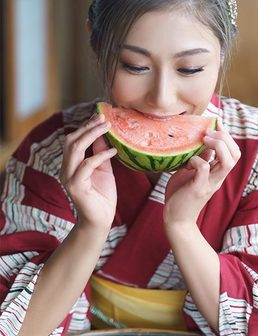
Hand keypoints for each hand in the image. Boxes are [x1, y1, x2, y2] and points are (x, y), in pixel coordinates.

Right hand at [60, 114, 116, 229]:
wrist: (101, 220)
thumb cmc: (102, 194)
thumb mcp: (103, 168)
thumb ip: (100, 152)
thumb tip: (102, 133)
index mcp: (70, 164)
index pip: (73, 140)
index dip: (85, 126)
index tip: (100, 115)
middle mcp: (66, 169)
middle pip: (71, 141)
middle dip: (88, 127)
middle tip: (104, 118)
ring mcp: (68, 177)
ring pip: (75, 149)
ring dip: (92, 135)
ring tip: (107, 128)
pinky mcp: (76, 186)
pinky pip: (87, 165)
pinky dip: (101, 155)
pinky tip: (113, 151)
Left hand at [164, 119, 239, 225]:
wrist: (176, 219)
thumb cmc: (182, 195)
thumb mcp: (191, 173)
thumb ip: (200, 161)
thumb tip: (203, 146)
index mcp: (217, 173)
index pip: (234, 152)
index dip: (228, 136)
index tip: (215, 124)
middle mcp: (218, 178)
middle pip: (236, 155)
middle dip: (225, 138)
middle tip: (208, 132)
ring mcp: (210, 183)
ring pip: (228, 162)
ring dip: (218, 146)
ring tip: (205, 140)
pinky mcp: (198, 188)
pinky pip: (204, 169)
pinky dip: (198, 160)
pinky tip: (188, 161)